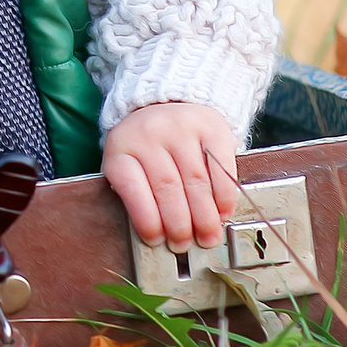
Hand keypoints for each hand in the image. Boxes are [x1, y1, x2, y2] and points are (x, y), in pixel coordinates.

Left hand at [102, 102, 239, 250]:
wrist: (168, 101)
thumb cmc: (146, 146)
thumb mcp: (129, 163)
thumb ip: (138, 194)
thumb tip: (159, 235)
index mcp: (122, 149)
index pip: (133, 188)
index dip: (146, 218)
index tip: (156, 241)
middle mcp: (149, 134)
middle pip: (167, 187)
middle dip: (179, 224)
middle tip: (185, 245)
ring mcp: (181, 127)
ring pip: (196, 180)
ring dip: (204, 215)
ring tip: (207, 236)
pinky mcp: (211, 127)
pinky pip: (220, 166)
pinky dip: (224, 195)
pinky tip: (223, 212)